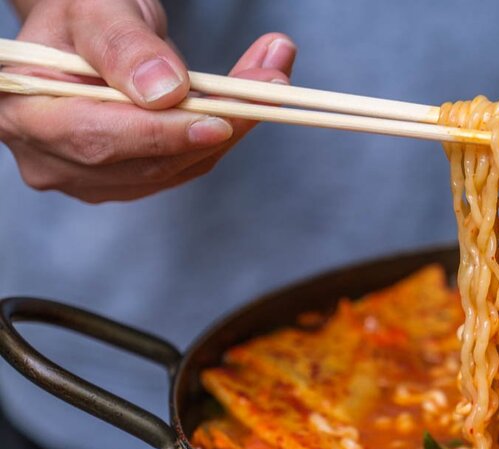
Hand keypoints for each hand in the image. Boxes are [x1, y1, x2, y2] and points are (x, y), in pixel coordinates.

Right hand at [0, 0, 295, 201]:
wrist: (87, 35)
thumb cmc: (83, 16)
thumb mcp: (96, 10)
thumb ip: (123, 47)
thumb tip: (164, 91)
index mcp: (26, 112)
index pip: (98, 137)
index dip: (162, 135)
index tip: (220, 120)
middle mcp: (53, 157)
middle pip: (146, 162)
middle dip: (216, 127)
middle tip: (271, 86)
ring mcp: (91, 178)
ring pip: (177, 167)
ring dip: (234, 127)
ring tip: (272, 77)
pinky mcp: (129, 180)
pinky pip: (187, 165)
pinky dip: (226, 134)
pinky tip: (253, 99)